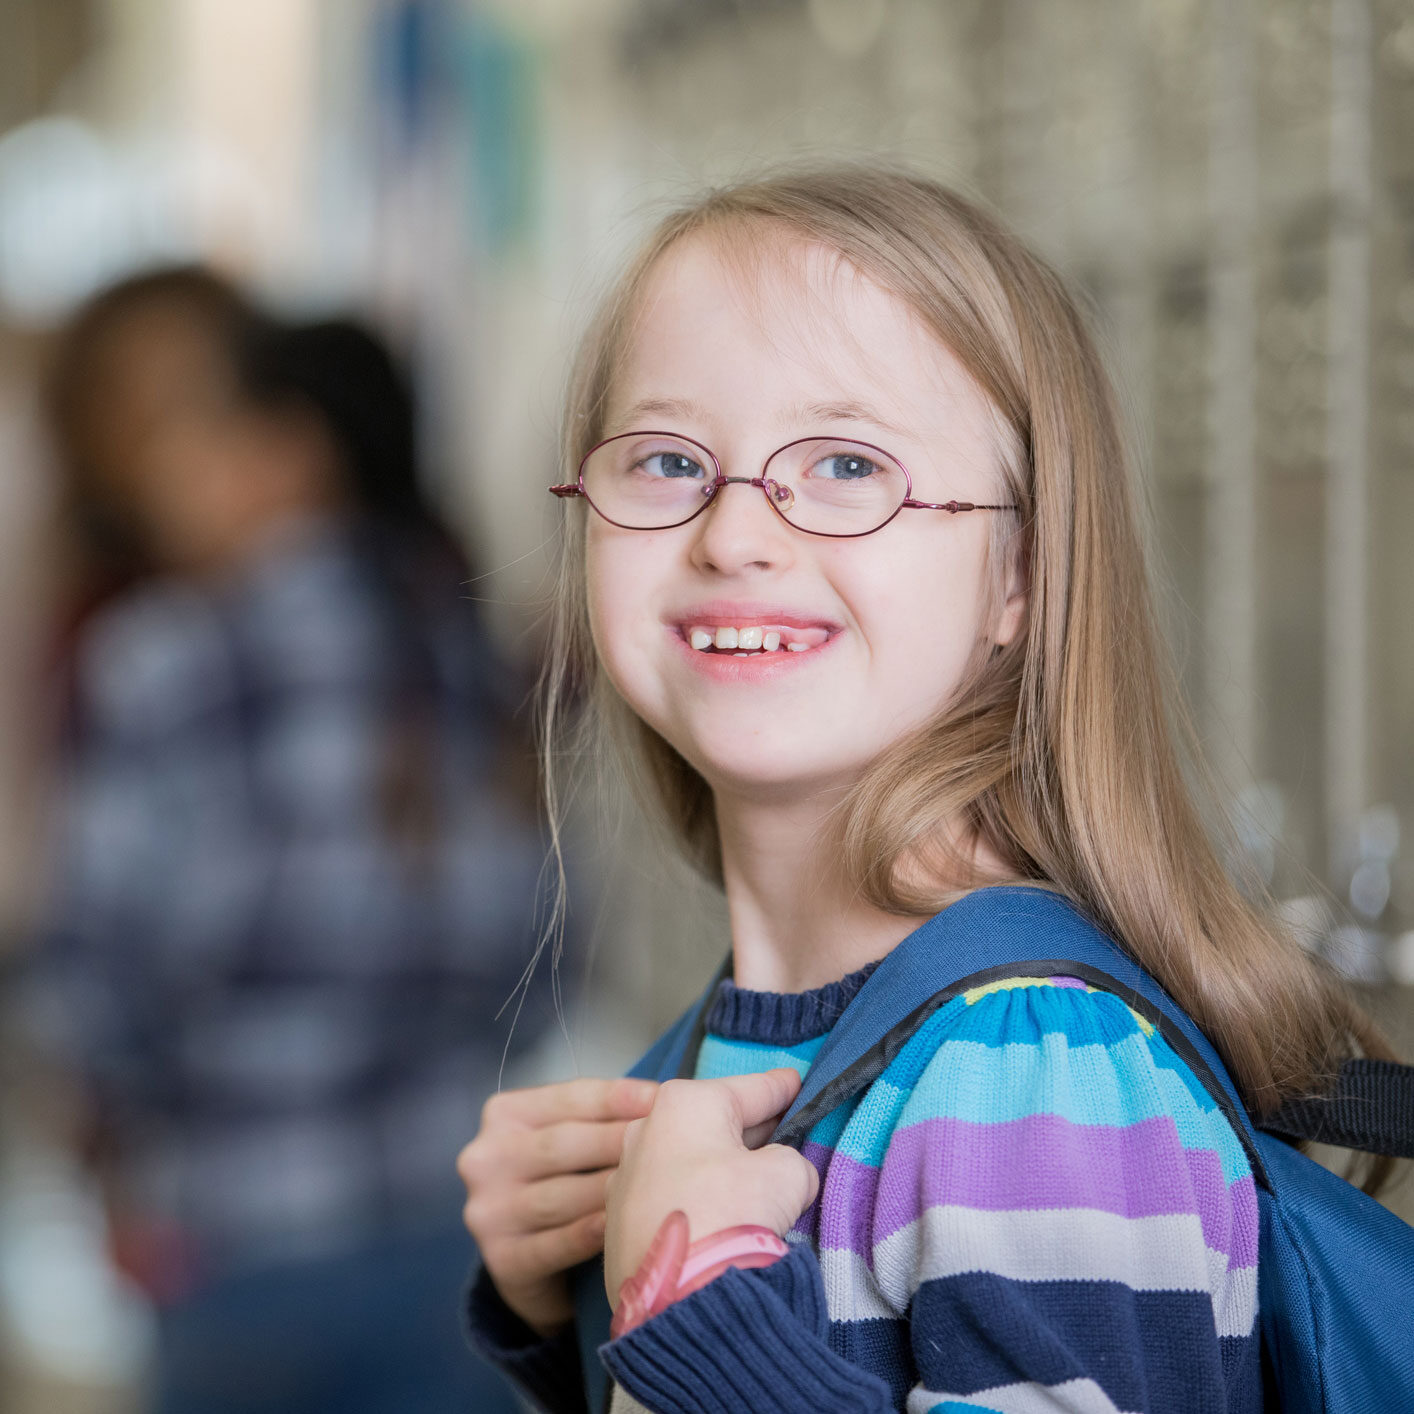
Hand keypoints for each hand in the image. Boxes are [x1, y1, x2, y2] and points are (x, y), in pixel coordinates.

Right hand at [458, 1076, 658, 1337]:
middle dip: (620, 1141)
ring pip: (560, 1196)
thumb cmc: (562, 1180)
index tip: (661, 1097)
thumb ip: (600, 1118)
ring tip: (655, 1184)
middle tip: (668, 1142)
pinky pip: (553, 1245)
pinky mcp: (502, 1261)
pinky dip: (588, 1234)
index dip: (617, 1097)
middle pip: (564, 1144)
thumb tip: (662, 1099)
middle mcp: (485, 1159)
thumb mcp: (569, 1139)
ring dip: (611, 1189)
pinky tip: (618, 1225)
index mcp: (503, 1114)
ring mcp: (488, 1212)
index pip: (567, 1098)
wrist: (528, 1260)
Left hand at [603, 1069, 819, 1306]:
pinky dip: (695, 1201)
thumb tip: (784, 1174)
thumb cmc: (732, 1215)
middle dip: (749, 1130)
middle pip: (713, 1124)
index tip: (795, 1081)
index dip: (779, 1087)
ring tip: (753, 1184)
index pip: (749, 1089)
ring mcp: (626, 1178)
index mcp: (685, 1103)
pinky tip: (717, 1218)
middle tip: (784, 1133)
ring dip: (718, 1169)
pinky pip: (670, 1197)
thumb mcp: (786, 1175)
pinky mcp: (617, 1223)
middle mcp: (645, 1130)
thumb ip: (790, 1161)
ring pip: (687, 1161)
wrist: (680, 1299)